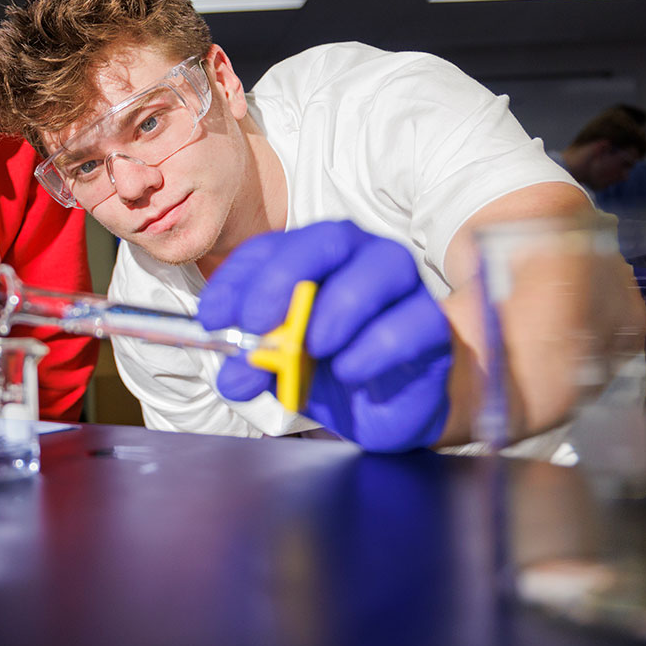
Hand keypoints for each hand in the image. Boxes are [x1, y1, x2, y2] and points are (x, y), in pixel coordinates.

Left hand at [198, 220, 451, 451]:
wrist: (385, 408)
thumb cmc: (329, 368)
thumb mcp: (280, 366)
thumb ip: (256, 363)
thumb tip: (233, 375)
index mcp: (315, 257)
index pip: (271, 247)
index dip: (238, 279)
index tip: (212, 319)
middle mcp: (361, 256)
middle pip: (329, 238)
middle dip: (284, 277)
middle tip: (255, 323)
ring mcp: (403, 286)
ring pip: (381, 267)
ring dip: (336, 308)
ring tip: (310, 346)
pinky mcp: (433, 326)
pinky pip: (411, 322)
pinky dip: (374, 347)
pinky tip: (348, 371)